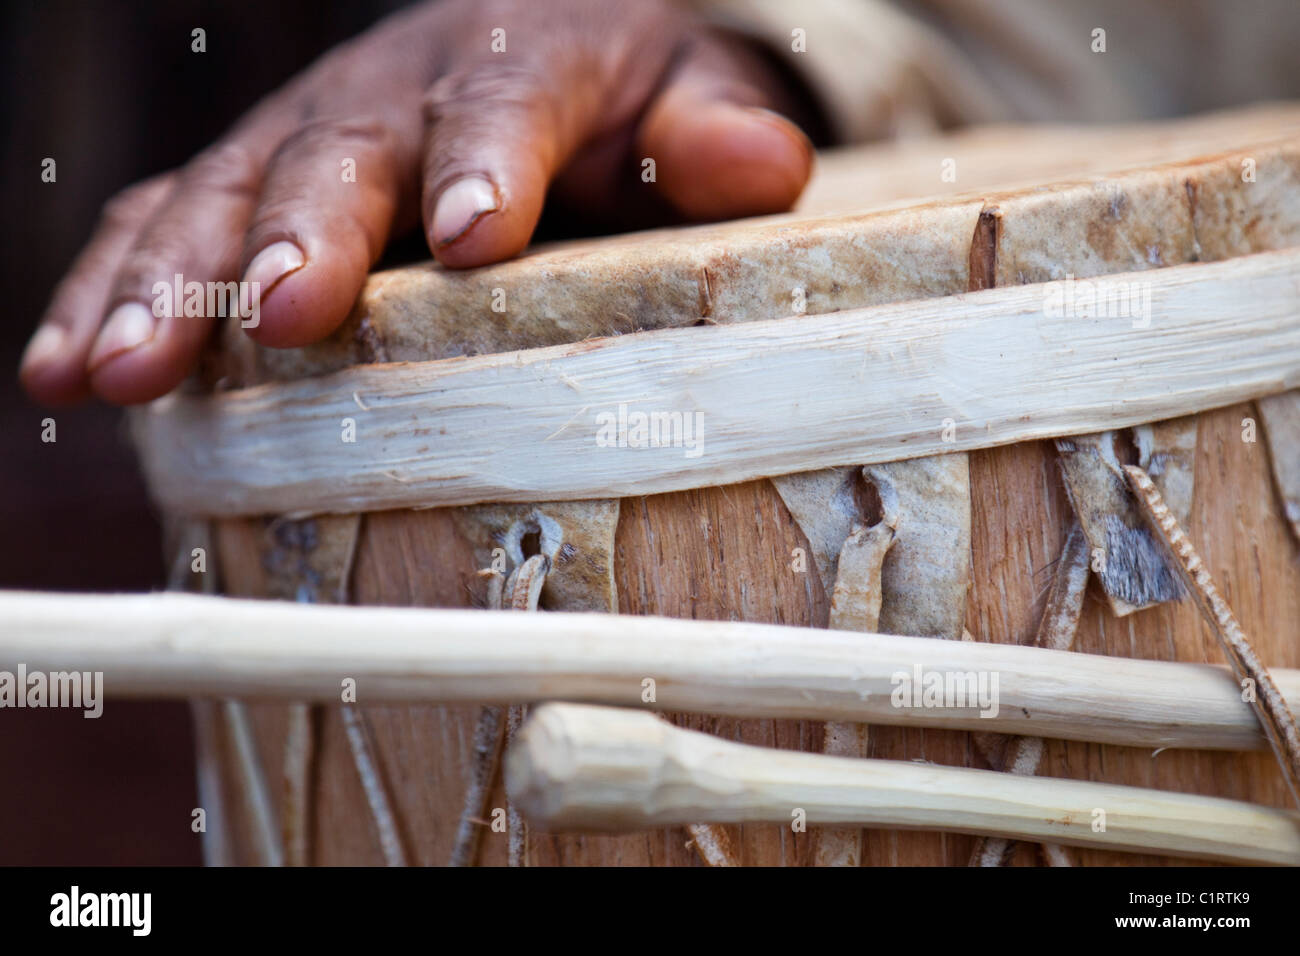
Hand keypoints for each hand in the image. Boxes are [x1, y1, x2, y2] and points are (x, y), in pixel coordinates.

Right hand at [20, 0, 814, 405]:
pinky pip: (158, 221)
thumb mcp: (685, 96)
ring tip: (121, 372)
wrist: (529, 43)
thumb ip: (712, 131)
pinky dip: (108, 291)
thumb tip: (756, 164)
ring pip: (219, 193)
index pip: (500, 103)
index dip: (484, 165)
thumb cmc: (617, 96)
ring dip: (167, 284)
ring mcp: (306, 136)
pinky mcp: (250, 181)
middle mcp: (392, 92)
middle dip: (304, 234)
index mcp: (516, 61)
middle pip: (338, 152)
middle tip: (281, 314)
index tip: (473, 239)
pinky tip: (66, 374)